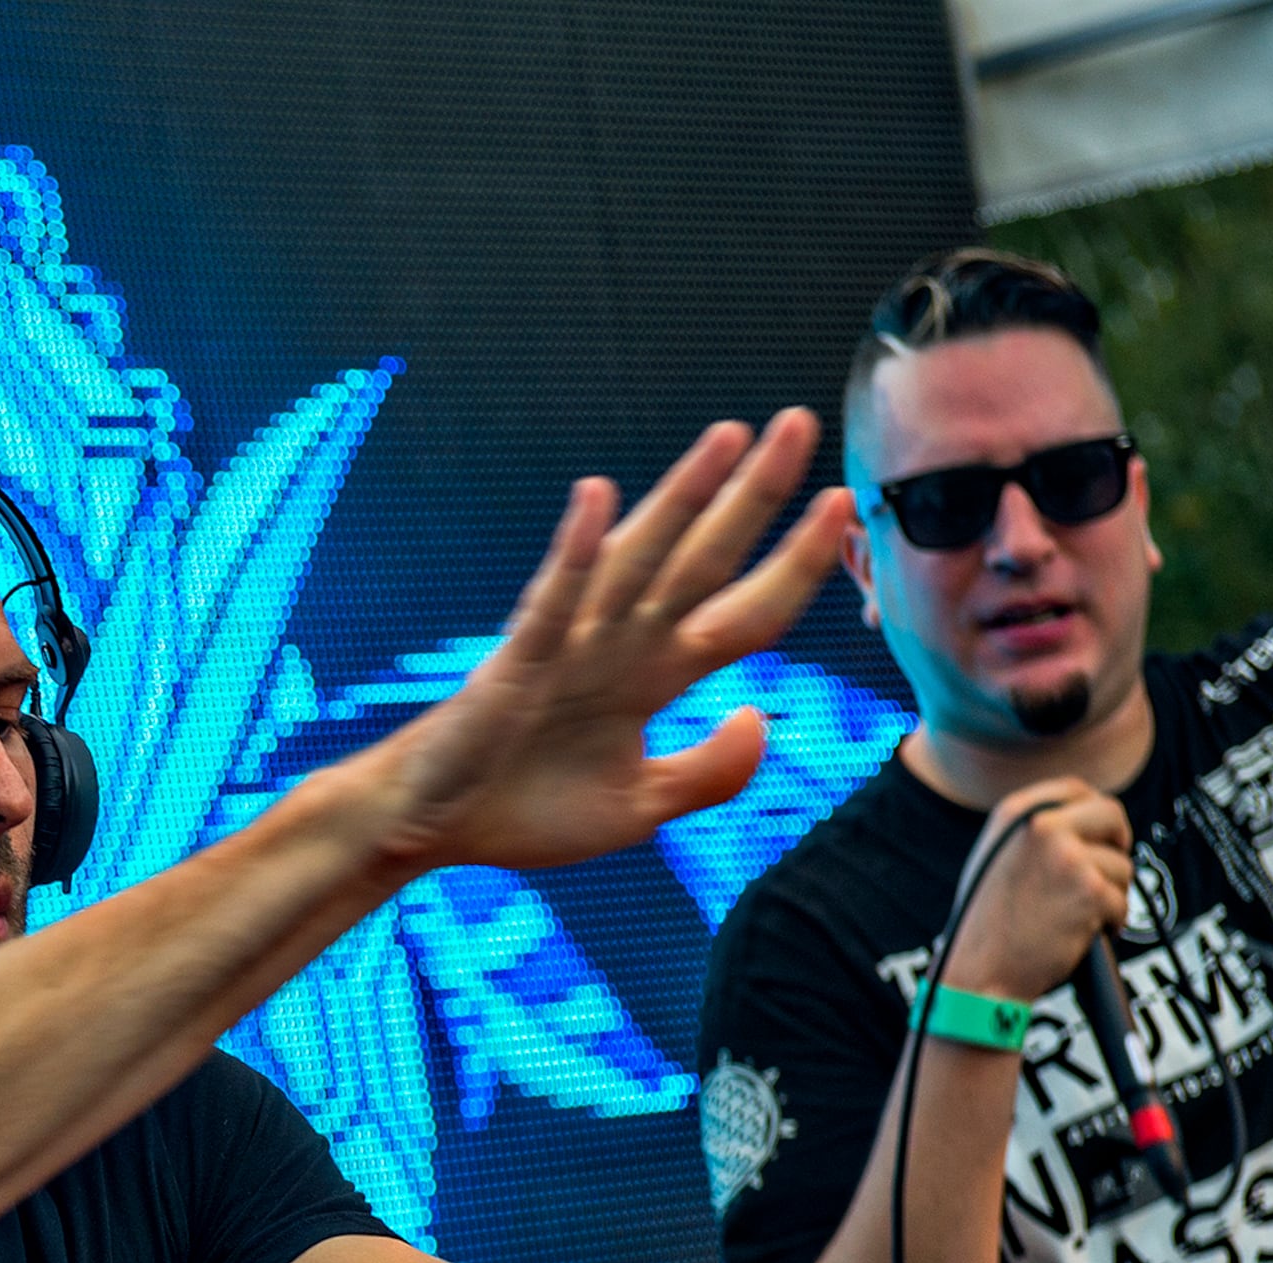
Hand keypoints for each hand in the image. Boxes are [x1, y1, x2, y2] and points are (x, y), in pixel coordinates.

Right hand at [365, 411, 854, 874]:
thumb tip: (760, 715)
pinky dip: (576, 551)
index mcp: (654, 677)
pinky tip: (598, 501)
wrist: (429, 828)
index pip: (746, 614)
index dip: (796, 565)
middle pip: (705, 561)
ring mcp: (570, 647)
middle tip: (799, 424)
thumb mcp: (640, 807)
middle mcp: (621, 646)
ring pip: (639, 560)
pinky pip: (553, 600)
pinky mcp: (517, 662)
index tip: (842, 508)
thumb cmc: (521, 810)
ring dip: (682, 497)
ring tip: (727, 437)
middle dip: (755, 496)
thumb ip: (709, 772)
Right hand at [943, 782, 1133, 1001]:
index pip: (1076, 790)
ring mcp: (1068, 857)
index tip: (1101, 831)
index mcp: (1015, 814)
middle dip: (1118, 844)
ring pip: (1121, 866)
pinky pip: (1122, 903)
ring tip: (1072, 917)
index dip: (1095, 809)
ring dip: (1109, 894)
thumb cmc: (986, 926)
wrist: (980, 973)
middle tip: (1107, 871)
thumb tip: (1084, 824)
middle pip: (1112, 815)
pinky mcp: (1090, 891)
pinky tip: (1078, 935)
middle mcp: (1042, 827)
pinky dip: (1110, 923)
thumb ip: (1033, 833)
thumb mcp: (995, 858)